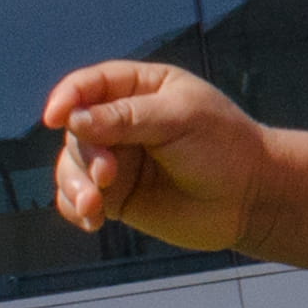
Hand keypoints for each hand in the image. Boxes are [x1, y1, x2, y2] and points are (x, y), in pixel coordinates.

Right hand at [45, 60, 290, 255]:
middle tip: (108, 176)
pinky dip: (75, 208)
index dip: (67, 98)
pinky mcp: (117, 197)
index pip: (90, 85)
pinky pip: (77, 199)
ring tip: (95, 206)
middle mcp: (122, 121)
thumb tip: (74, 120)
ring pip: (70, 166)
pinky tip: (93, 221)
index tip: (56, 118)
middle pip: (76, 130)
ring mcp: (117, 159)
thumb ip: (127, 118)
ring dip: (74, 185)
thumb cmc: (224, 147)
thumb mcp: (180, 120)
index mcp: (141, 88)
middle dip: (84, 154)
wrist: (251, 199)